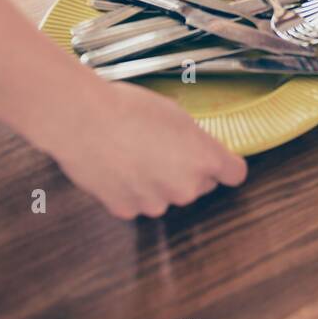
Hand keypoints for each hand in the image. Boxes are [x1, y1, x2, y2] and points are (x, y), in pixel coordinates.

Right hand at [47, 82, 247, 218]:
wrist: (83, 121)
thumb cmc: (127, 108)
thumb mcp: (175, 113)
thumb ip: (194, 140)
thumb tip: (194, 150)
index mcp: (204, 158)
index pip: (235, 173)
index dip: (225, 165)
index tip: (218, 161)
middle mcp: (186, 187)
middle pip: (199, 184)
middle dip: (186, 170)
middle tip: (161, 146)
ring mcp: (156, 203)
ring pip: (166, 195)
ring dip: (156, 182)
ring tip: (132, 153)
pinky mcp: (128, 210)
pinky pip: (137, 201)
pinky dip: (130, 190)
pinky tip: (117, 167)